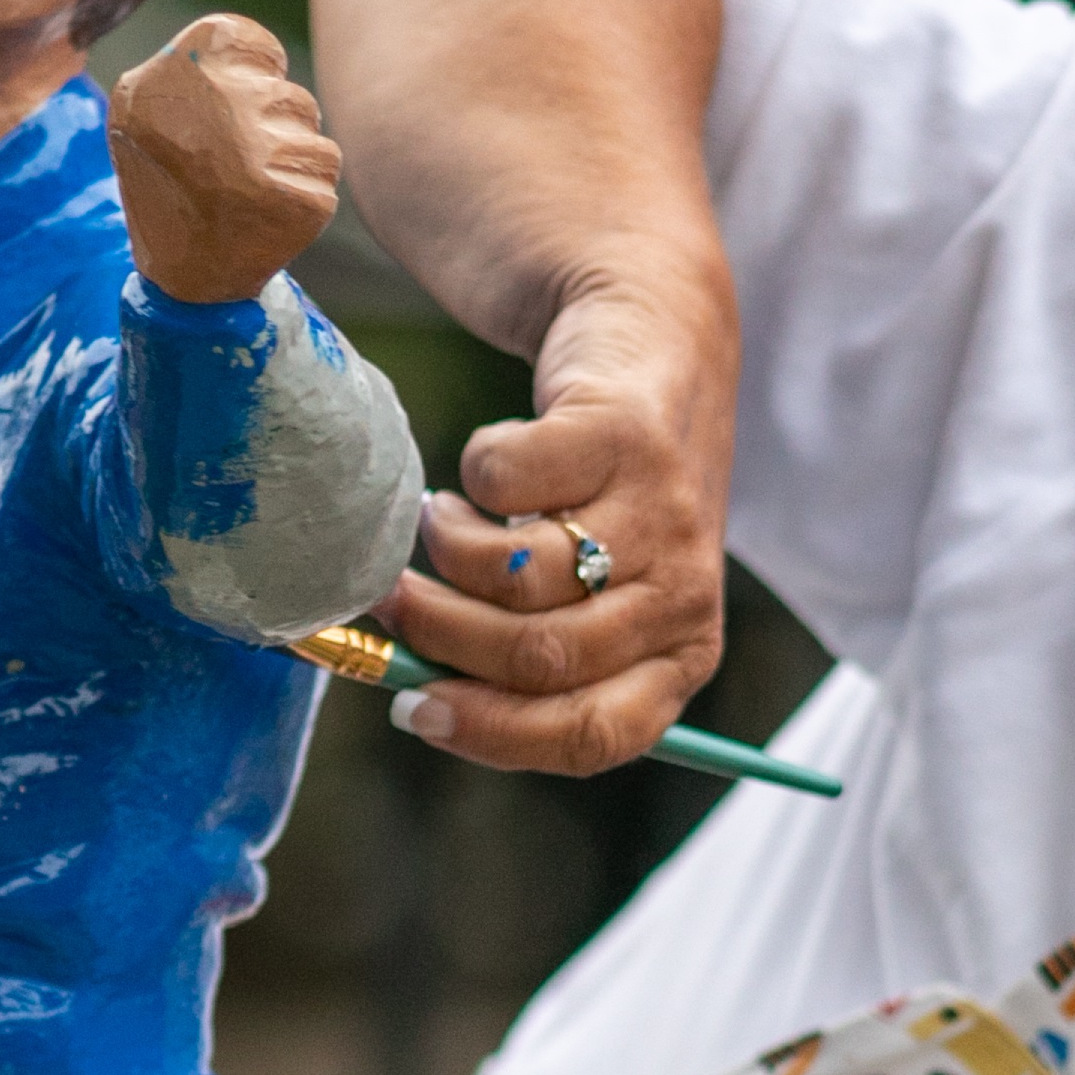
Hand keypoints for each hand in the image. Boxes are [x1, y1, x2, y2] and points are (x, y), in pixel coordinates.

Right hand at [109, 14, 344, 305]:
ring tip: (252, 193)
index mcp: (180, 70)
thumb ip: (196, 64)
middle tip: (237, 170)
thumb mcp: (145, 106)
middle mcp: (218, 104)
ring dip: (292, 162)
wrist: (179, 278)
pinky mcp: (297, 197)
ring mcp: (260, 151)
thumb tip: (261, 56)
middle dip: (276, 131)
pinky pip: (325, 171)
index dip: (258, 77)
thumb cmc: (165, 183)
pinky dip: (306, 192)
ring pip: (312, 133)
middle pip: (290, 96)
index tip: (236, 109)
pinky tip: (270, 215)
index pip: (256, 47)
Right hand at [376, 283, 735, 774]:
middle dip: (441, 637)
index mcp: (681, 659)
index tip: (414, 709)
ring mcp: (663, 514)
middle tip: (389, 601)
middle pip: (540, 659)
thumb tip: (409, 696)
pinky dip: (473, 475)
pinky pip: (507, 482)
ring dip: (449, 552)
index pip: (590, 736)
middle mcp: (685, 597)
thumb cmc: (605, 496)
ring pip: (519, 577)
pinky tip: (485, 468)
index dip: (492, 734)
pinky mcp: (625, 433)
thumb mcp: (588, 594)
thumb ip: (521, 657)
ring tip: (439, 524)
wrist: (661, 337)